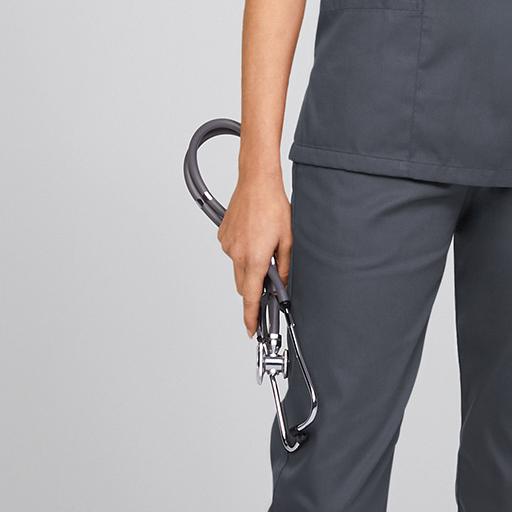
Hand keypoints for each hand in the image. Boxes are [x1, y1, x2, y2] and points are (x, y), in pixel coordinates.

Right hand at [217, 168, 292, 335]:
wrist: (257, 182)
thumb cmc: (274, 206)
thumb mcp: (288, 240)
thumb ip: (284, 268)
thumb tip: (281, 285)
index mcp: (255, 258)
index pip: (250, 297)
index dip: (251, 317)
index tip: (251, 330)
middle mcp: (237, 254)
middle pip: (243, 285)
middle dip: (254, 288)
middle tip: (269, 277)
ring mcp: (227, 245)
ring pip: (238, 269)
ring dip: (250, 266)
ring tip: (264, 244)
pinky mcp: (223, 237)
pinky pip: (233, 253)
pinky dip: (243, 252)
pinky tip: (254, 235)